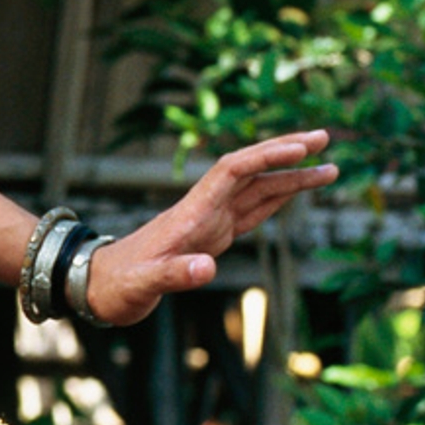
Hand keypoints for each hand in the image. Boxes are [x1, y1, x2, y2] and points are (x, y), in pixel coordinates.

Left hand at [87, 130, 335, 324]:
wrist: (94, 286)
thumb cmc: (115, 286)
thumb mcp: (141, 285)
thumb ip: (173, 276)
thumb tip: (209, 268)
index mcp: (189, 215)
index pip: (233, 172)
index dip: (267, 156)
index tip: (302, 148)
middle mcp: (201, 211)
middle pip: (249, 170)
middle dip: (285, 153)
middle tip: (325, 138)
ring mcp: (206, 222)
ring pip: (255, 190)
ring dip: (290, 177)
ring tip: (331, 168)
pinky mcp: (208, 237)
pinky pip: (248, 211)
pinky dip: (276, 199)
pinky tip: (295, 191)